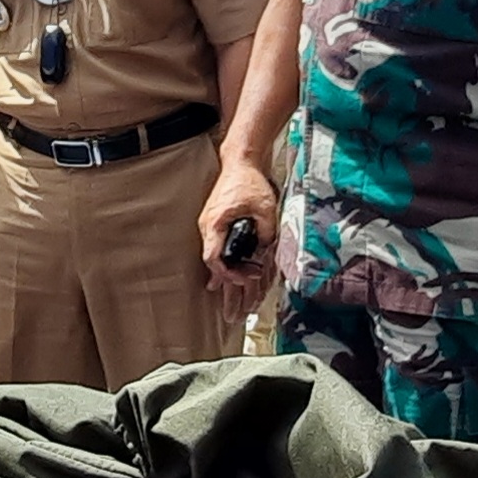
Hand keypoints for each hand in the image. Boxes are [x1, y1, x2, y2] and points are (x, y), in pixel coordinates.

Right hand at [197, 157, 281, 319]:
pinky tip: (224, 287)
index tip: (249, 278)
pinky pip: (221, 253)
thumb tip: (268, 252)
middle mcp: (209, 228)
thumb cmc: (249, 180)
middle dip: (228, 293)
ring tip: (232, 309)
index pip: (215, 259)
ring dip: (228, 285)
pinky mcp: (218, 226)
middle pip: (216, 268)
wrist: (240, 161)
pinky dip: (227, 271)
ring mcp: (212, 228)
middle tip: (233, 316)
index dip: (231, 274)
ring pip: (218, 264)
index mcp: (215, 224)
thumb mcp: (264, 207)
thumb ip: (266, 232)